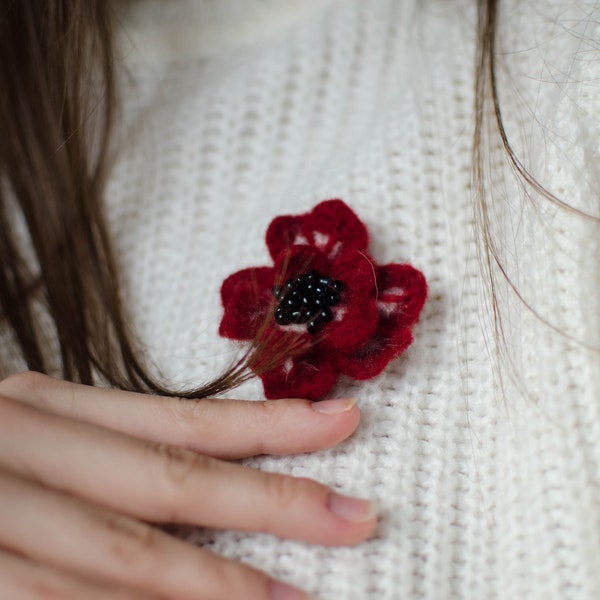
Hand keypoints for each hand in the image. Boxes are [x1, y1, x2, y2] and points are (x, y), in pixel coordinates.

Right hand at [0, 372, 375, 598]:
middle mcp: (19, 447)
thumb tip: (215, 479)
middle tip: (356, 516)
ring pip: (117, 559)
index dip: (269, 423)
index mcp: (48, 407)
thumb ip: (114, 458)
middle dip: (269, 502)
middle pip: (169, 481)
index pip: (184, 416)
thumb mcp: (40, 441)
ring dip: (210, 587)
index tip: (343, 422)